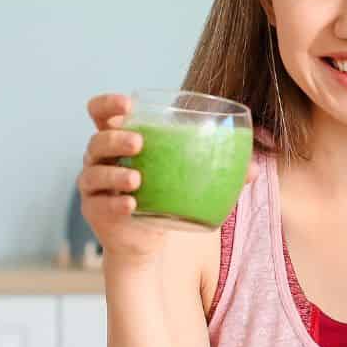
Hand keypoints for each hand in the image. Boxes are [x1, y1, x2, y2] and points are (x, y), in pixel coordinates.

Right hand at [78, 93, 257, 263]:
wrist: (146, 241)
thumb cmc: (164, 198)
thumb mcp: (186, 180)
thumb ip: (216, 170)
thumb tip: (253, 170)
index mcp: (120, 141)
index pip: (101, 113)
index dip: (108, 104)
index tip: (127, 105)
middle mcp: (100, 159)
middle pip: (97, 140)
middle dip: (116, 138)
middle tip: (139, 143)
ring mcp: (94, 185)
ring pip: (94, 172)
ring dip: (115, 173)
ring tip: (137, 179)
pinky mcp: (94, 210)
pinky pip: (98, 204)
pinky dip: (115, 203)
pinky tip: (131, 205)